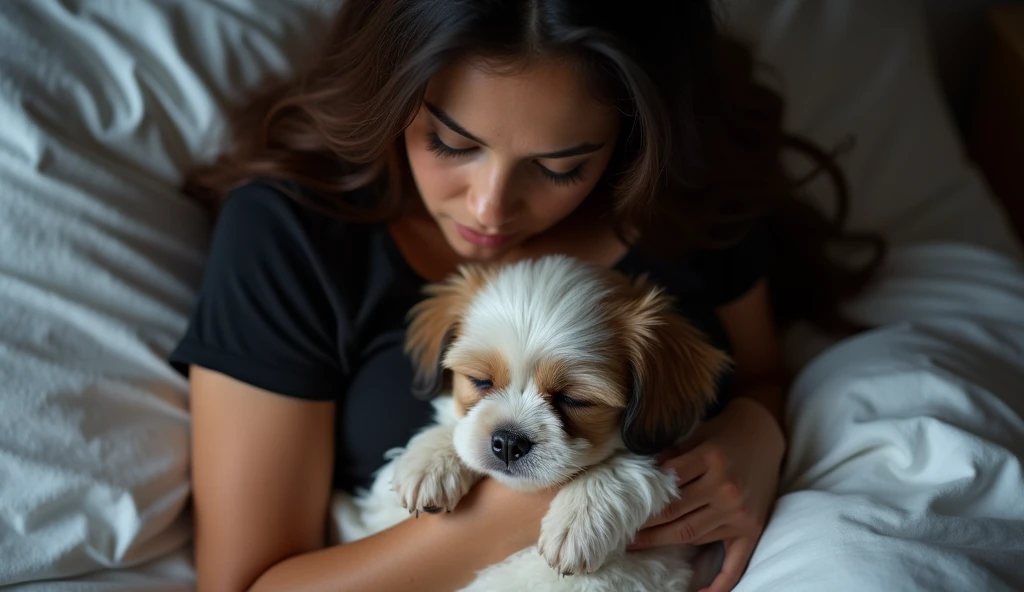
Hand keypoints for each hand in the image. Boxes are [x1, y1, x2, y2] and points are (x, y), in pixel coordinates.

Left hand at [626, 397, 785, 591]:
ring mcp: (740, 512)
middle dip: (646, 525)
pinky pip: (735, 562)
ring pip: (692, 534)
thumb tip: (644, 476)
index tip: (624, 509)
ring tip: (638, 543)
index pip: (669, 486)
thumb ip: (672, 455)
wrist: (763, 435)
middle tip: (623, 532)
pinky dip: (718, 583)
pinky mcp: (752, 529)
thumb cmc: (723, 434)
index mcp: (711, 459)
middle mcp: (726, 488)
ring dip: (662, 542)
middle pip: (676, 515)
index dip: (644, 501)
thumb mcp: (697, 435)